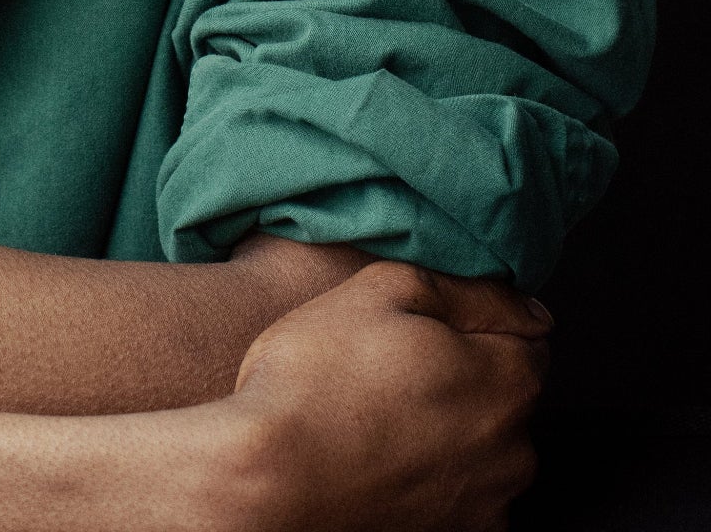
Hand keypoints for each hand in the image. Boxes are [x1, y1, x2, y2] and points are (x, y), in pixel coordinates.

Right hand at [229, 259, 548, 531]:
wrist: (268, 478)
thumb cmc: (315, 380)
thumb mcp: (380, 290)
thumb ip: (464, 290)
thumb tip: (522, 304)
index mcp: (506, 379)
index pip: (524, 332)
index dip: (470, 318)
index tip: (419, 324)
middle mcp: (514, 449)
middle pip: (503, 391)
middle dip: (462, 373)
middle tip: (387, 362)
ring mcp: (486, 504)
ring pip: (481, 445)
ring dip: (447, 426)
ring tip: (376, 412)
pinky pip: (457, 492)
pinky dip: (430, 474)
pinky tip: (379, 455)